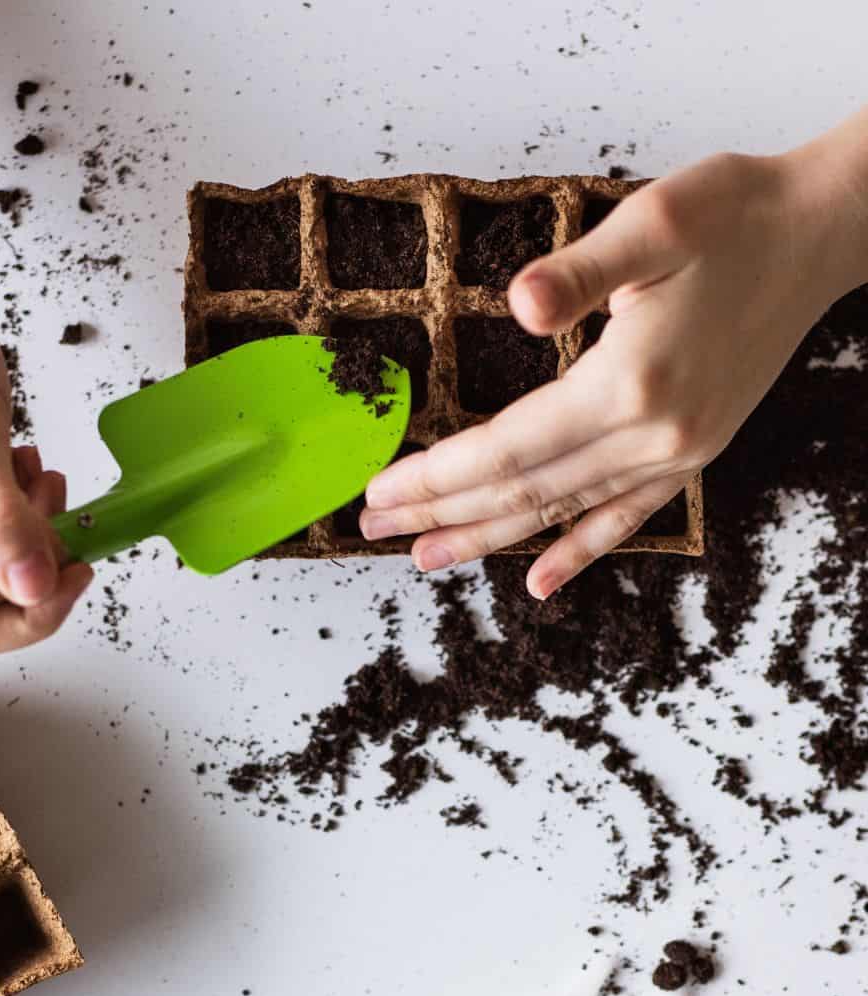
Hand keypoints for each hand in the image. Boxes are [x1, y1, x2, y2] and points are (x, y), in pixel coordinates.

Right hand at [0, 281, 92, 658]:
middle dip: (38, 562)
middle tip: (57, 507)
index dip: (24, 618)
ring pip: (6, 569)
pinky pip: (3, 535)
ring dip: (38, 530)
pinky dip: (28, 509)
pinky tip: (23, 468)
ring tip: (37, 476)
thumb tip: (32, 588)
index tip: (69, 576)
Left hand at [361, 148, 856, 597]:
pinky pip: (623, 518)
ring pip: (563, 511)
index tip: (380, 489)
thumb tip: (519, 303)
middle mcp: (653, 436)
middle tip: (375, 529)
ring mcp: (676, 454)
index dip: (437, 474)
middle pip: (524, 491)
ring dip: (489, 538)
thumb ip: (580, 272)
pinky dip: (577, 551)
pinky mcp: (692, 454)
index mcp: (631, 384)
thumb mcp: (654, 223)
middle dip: (443, 513)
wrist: (820, 233)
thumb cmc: (736, 214)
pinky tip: (540, 581)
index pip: (507, 448)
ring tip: (426, 558)